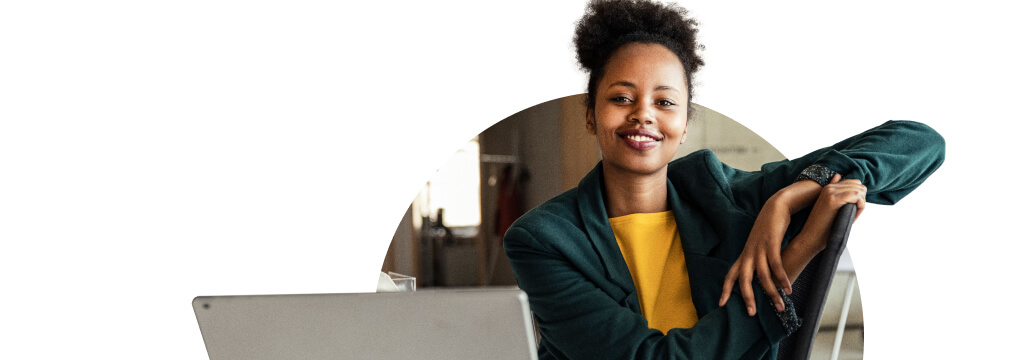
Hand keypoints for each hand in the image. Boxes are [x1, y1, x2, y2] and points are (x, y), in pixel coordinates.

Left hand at [719, 196, 792, 315]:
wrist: (774, 207)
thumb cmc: (768, 230)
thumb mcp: (758, 246)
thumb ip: (758, 261)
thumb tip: (763, 278)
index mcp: (744, 256)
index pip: (730, 275)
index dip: (725, 290)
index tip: (720, 304)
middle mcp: (748, 254)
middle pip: (743, 279)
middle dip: (747, 297)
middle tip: (751, 313)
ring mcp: (759, 249)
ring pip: (763, 276)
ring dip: (772, 293)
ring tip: (780, 306)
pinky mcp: (771, 243)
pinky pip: (776, 265)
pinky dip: (782, 278)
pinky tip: (788, 288)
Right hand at [793, 174, 866, 253]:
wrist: (810, 237)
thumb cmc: (821, 227)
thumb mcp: (829, 207)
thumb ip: (837, 195)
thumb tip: (840, 179)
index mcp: (828, 187)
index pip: (853, 182)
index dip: (858, 195)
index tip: (854, 209)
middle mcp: (829, 187)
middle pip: (858, 184)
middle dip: (861, 198)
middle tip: (855, 213)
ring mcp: (830, 192)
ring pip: (859, 190)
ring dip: (861, 203)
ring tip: (853, 215)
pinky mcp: (834, 200)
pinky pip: (857, 196)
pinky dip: (860, 206)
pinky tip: (853, 217)